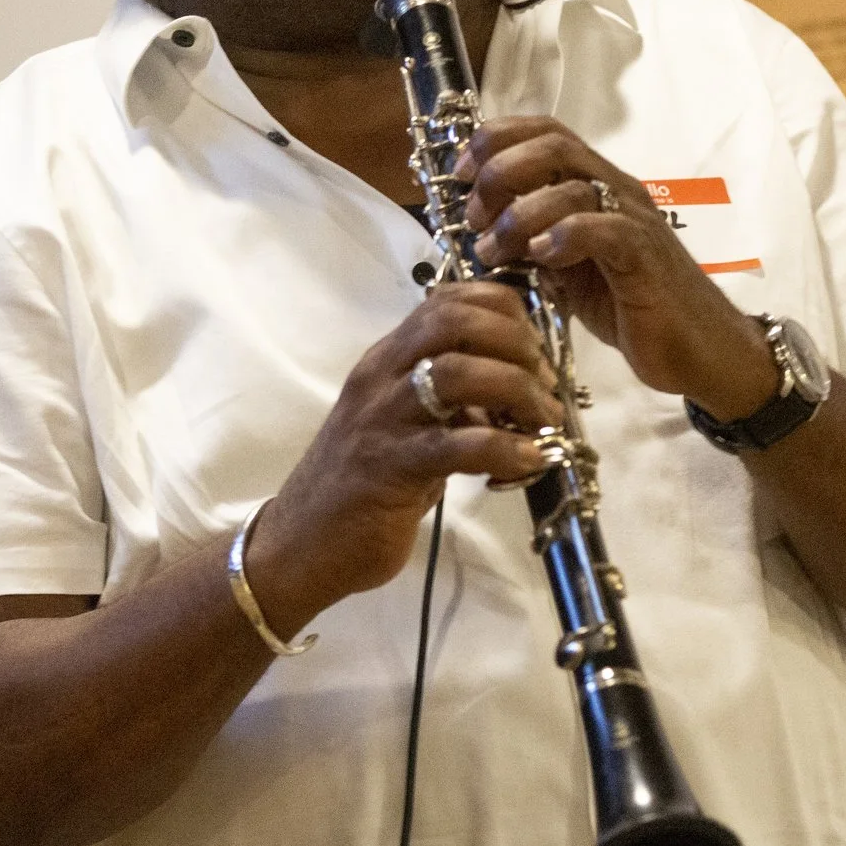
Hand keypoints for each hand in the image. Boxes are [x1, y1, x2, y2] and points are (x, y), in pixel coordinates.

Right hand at [252, 283, 564, 612]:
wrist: (301, 544)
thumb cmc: (357, 487)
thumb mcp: (404, 426)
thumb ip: (448, 405)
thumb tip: (512, 396)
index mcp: (386, 360)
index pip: (446, 301)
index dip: (502, 309)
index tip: (534, 344)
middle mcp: (381, 376)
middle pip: (454, 321)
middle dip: (516, 342)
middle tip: (544, 381)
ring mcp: (383, 419)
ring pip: (459, 372)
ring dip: (518, 390)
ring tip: (545, 421)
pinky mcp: (391, 466)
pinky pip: (459, 445)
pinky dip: (506, 447)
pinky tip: (530, 459)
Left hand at [456, 116, 778, 420]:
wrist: (698, 350)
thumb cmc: (632, 307)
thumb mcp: (567, 271)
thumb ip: (531, 244)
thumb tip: (479, 234)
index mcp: (594, 185)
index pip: (545, 132)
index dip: (495, 141)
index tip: (460, 175)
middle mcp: (615, 190)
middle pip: (552, 145)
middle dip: (500, 172)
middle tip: (475, 216)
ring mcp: (634, 220)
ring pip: (572, 185)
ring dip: (518, 215)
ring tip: (494, 250)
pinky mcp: (647, 256)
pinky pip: (605, 229)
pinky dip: (563, 237)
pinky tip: (540, 259)